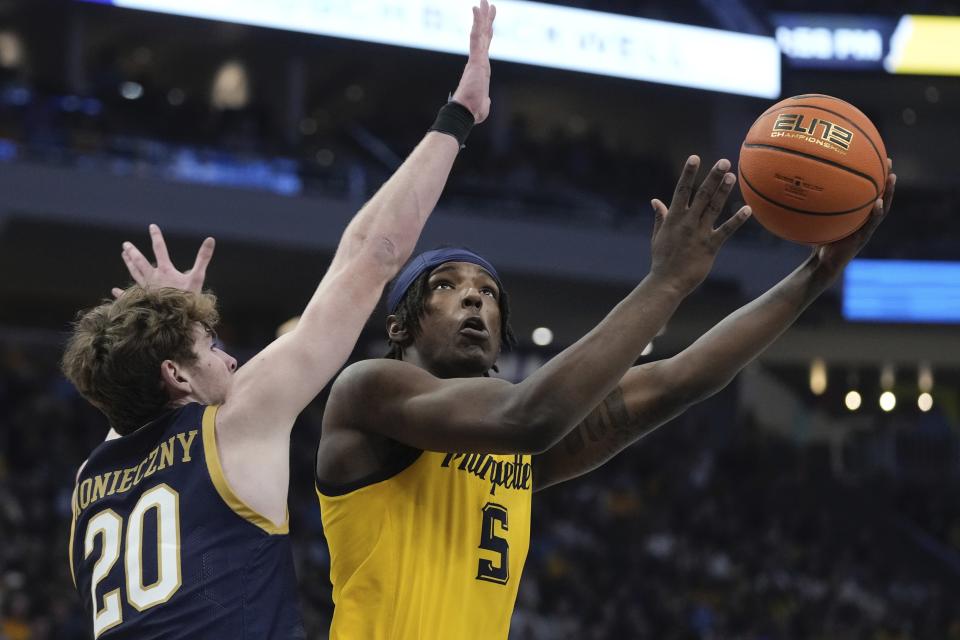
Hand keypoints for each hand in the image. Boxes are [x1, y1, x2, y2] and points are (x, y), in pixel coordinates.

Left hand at [111, 224, 214, 296]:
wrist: (178, 320)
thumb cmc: (189, 298)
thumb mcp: (198, 277)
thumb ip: (203, 258)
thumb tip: (211, 239)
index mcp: (165, 271)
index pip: (160, 249)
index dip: (156, 236)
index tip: (152, 226)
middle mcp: (153, 278)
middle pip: (140, 261)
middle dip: (133, 252)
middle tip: (126, 244)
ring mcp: (146, 289)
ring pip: (135, 274)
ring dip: (129, 264)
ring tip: (124, 255)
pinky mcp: (144, 301)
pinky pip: (130, 295)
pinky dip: (122, 293)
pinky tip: (115, 290)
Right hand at [451, 0, 495, 123]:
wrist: (466, 112)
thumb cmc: (472, 111)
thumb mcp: (484, 104)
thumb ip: (486, 99)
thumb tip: (486, 100)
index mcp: (480, 69)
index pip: (484, 47)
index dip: (487, 33)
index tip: (489, 21)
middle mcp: (478, 61)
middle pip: (483, 36)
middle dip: (486, 19)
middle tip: (487, 3)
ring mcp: (477, 59)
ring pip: (479, 32)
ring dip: (482, 16)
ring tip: (484, 1)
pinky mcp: (476, 59)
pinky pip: (476, 37)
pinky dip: (477, 23)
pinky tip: (477, 10)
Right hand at [649, 156, 751, 294]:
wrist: (666, 282)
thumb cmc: (661, 260)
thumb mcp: (657, 236)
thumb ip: (660, 217)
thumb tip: (655, 201)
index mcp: (673, 218)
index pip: (681, 191)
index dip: (688, 174)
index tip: (694, 158)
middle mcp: (687, 222)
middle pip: (702, 195)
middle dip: (712, 177)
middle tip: (723, 162)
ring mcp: (699, 233)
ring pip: (713, 208)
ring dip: (723, 192)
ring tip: (732, 177)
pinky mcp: (710, 247)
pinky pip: (726, 230)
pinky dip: (736, 220)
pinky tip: (747, 209)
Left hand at [814, 164, 895, 276]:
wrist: (822, 263)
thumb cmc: (819, 239)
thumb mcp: (815, 219)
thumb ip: (813, 205)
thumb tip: (796, 184)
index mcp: (857, 213)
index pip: (867, 191)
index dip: (873, 175)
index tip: (874, 156)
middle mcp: (864, 219)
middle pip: (879, 195)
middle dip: (885, 178)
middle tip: (889, 161)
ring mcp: (866, 228)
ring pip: (882, 207)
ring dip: (889, 193)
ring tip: (891, 177)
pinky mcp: (863, 238)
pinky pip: (872, 224)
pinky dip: (877, 213)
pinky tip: (879, 203)